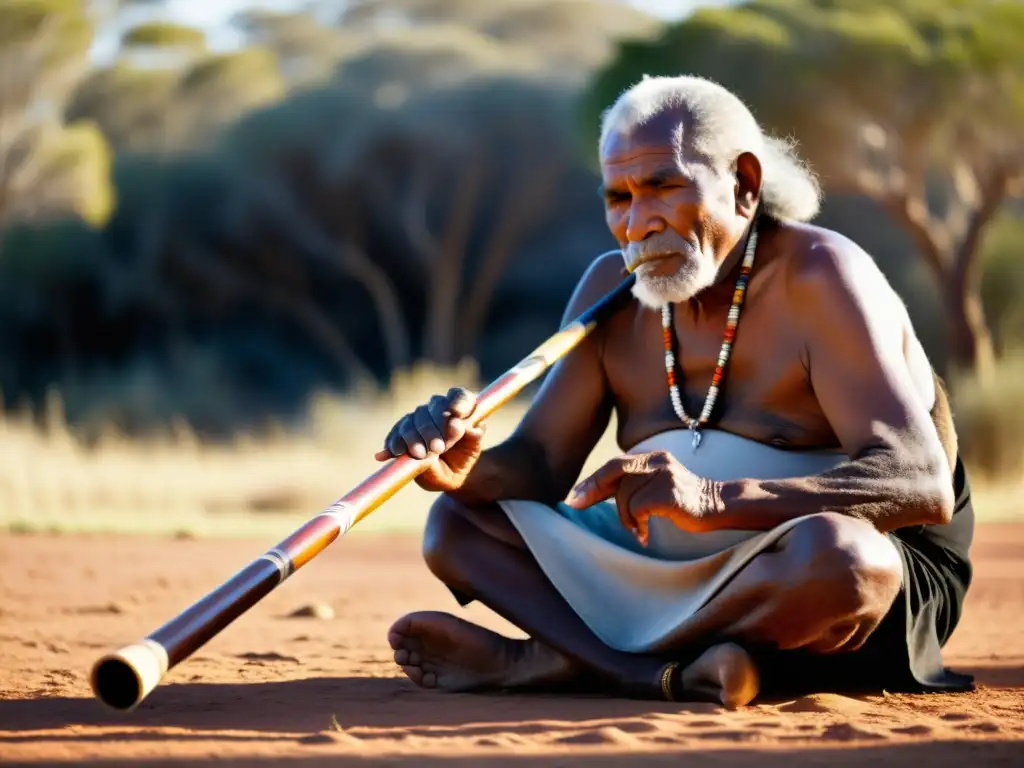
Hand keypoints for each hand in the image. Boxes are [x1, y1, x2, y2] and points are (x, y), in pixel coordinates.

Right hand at [375, 387, 486, 492]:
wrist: (448, 474)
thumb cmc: (464, 458)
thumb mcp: (473, 450)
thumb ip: (471, 435)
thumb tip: (456, 424)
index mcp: (461, 408)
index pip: (460, 396)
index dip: (459, 402)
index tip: (457, 414)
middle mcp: (438, 408)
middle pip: (435, 406)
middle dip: (436, 426)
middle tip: (438, 448)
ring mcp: (419, 418)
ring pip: (413, 419)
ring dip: (415, 437)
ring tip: (420, 455)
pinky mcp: (401, 431)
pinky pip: (396, 432)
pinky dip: (395, 442)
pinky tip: (395, 452)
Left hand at [564, 450, 716, 544]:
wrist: (717, 507)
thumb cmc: (681, 501)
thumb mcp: (654, 485)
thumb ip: (630, 483)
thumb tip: (590, 493)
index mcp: (651, 457)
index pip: (615, 464)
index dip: (593, 480)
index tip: (574, 495)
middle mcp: (657, 460)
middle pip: (614, 472)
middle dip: (592, 489)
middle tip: (577, 504)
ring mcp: (664, 474)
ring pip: (624, 495)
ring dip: (625, 518)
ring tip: (636, 530)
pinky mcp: (668, 492)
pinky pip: (638, 508)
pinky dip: (636, 524)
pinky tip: (644, 534)